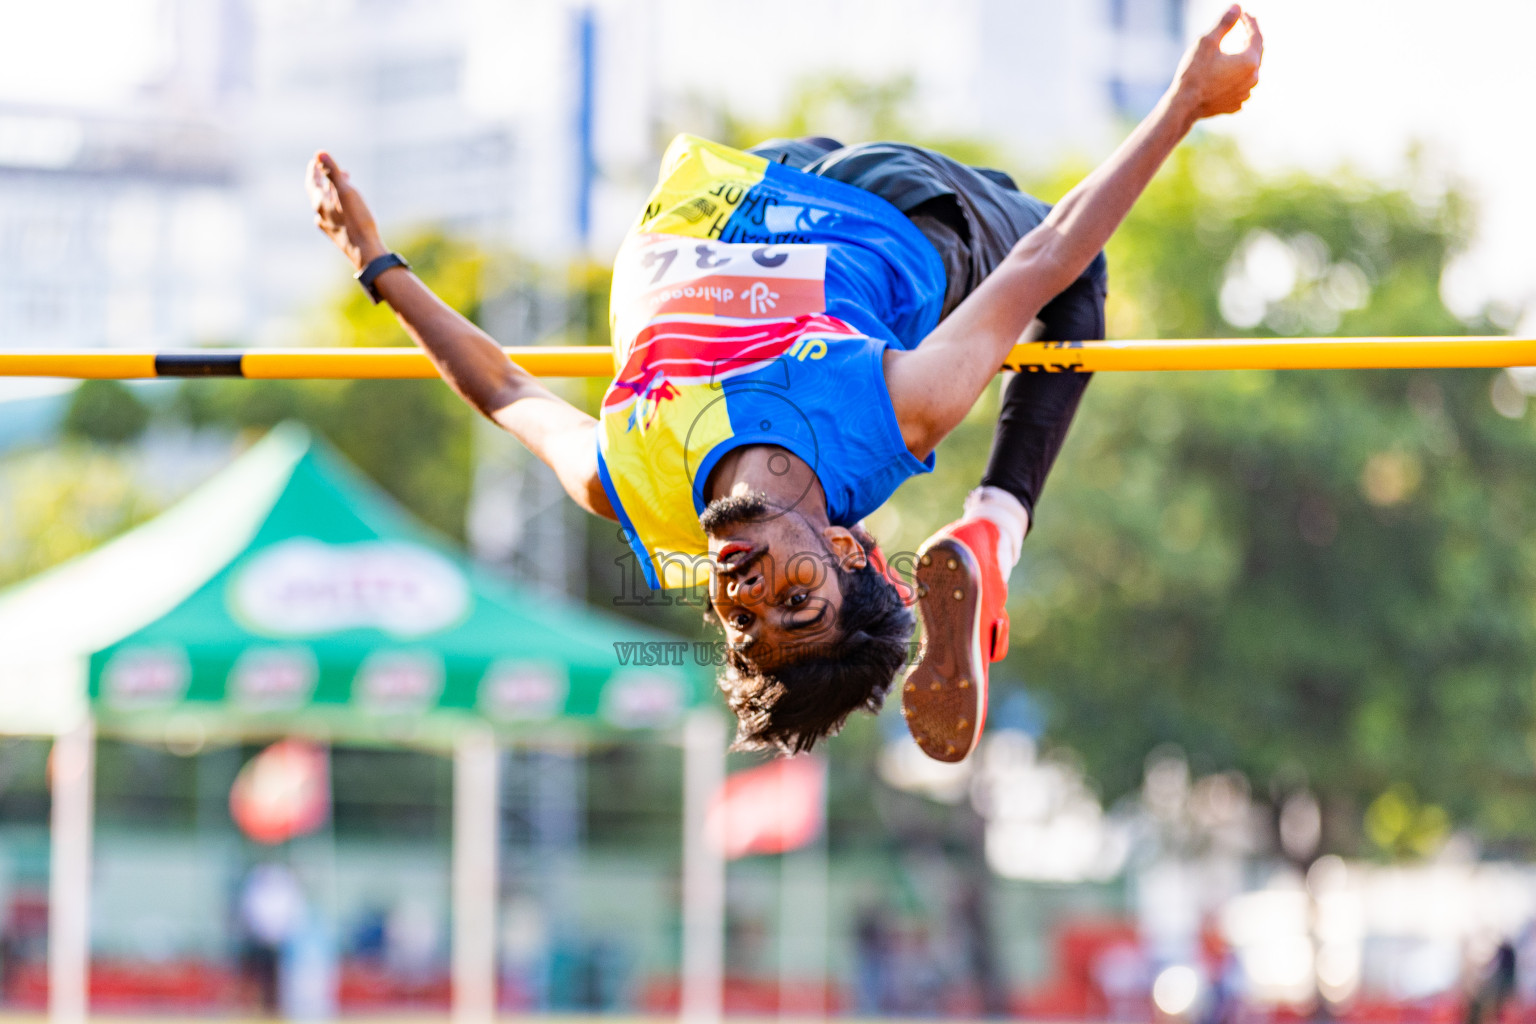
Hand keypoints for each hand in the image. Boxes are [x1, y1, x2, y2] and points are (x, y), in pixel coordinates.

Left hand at [305, 151, 387, 270]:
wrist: (366, 252)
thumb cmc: (358, 221)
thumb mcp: (346, 192)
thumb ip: (332, 171)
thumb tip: (319, 153)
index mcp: (319, 203)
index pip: (311, 182)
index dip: (314, 170)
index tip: (316, 161)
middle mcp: (320, 215)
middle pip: (320, 193)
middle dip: (328, 180)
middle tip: (339, 172)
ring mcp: (328, 227)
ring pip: (327, 206)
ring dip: (334, 194)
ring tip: (346, 189)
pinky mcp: (338, 236)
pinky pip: (334, 217)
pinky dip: (338, 208)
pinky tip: (346, 211)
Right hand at [1172, 5, 1263, 121]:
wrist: (1184, 106)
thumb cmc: (1194, 74)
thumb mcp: (1207, 42)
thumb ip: (1224, 23)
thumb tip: (1237, 7)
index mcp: (1249, 61)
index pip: (1256, 35)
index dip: (1250, 22)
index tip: (1243, 13)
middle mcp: (1253, 78)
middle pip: (1257, 52)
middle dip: (1251, 37)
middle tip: (1246, 25)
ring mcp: (1245, 94)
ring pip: (1251, 71)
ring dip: (1246, 58)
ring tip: (1239, 49)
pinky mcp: (1235, 104)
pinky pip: (1242, 86)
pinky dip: (1239, 77)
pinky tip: (1232, 74)